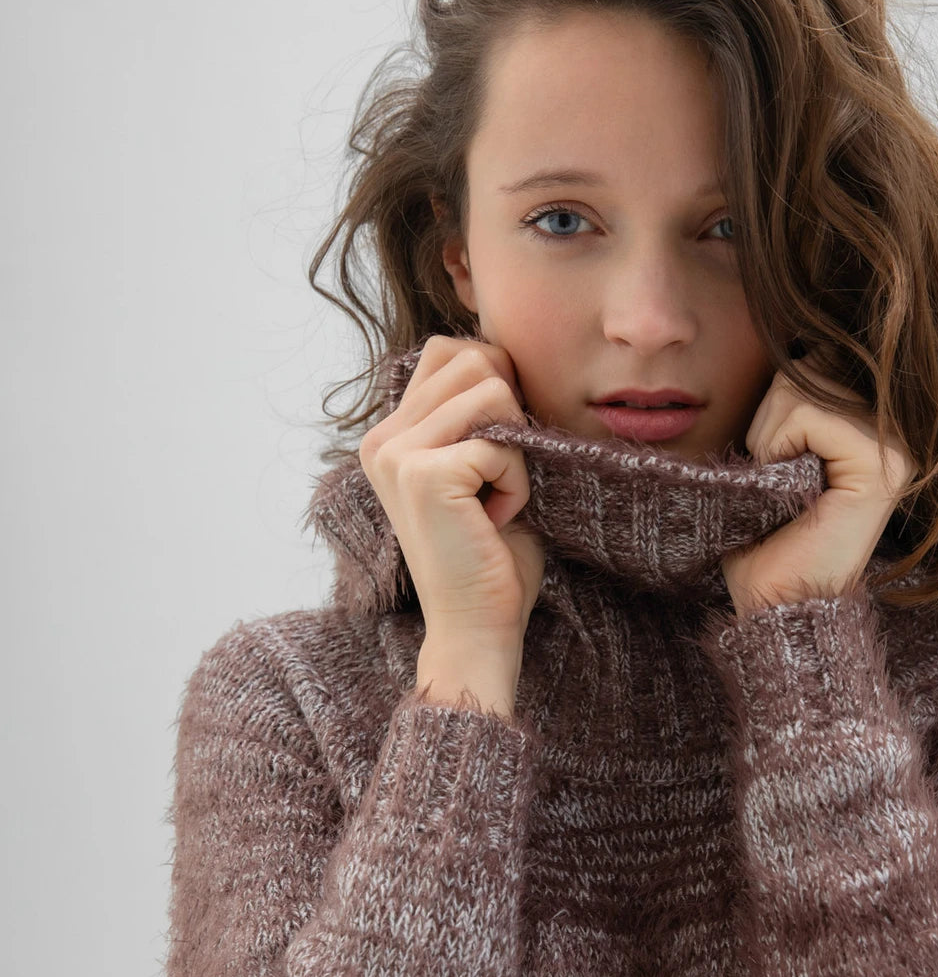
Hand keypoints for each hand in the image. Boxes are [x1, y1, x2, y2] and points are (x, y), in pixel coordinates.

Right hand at [358, 336, 546, 647]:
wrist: (476, 626)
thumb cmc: (490, 553)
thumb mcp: (479, 466)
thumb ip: (477, 411)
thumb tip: (503, 352)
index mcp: (389, 434)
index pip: (451, 351)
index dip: (495, 386)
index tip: (495, 450)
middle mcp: (382, 439)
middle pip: (476, 360)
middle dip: (509, 418)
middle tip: (494, 481)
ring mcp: (398, 455)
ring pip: (493, 391)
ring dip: (514, 452)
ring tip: (492, 500)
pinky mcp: (426, 475)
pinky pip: (503, 444)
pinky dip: (516, 484)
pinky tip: (494, 521)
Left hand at [721, 357, 918, 615]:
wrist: (775, 605)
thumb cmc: (762, 538)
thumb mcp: (771, 452)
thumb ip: (787, 399)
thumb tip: (772, 334)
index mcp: (872, 420)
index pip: (810, 357)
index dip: (774, 405)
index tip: (778, 463)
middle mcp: (895, 426)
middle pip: (804, 362)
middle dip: (768, 418)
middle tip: (777, 479)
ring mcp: (896, 444)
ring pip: (799, 383)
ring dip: (768, 436)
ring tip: (784, 488)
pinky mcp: (883, 464)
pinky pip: (806, 413)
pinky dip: (776, 449)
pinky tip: (793, 492)